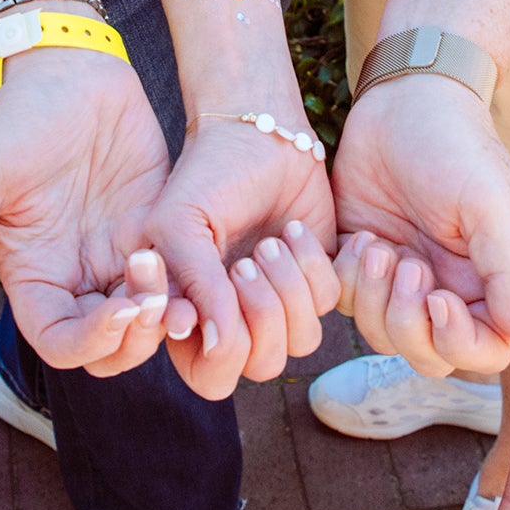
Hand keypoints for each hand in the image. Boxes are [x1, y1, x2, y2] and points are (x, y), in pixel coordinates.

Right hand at [0, 46, 176, 375]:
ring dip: (168, 315)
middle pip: (111, 349)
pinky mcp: (157, 227)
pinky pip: (181, 274)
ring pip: (152, 321)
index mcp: (34, 279)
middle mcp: (78, 277)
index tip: (121, 311)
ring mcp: (119, 254)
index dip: (91, 342)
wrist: (69, 65)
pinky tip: (198, 263)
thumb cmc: (13, 121)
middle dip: (136, 337)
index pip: (61, 344)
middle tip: (153, 292)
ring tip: (175, 275)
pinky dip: (192, 282)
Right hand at [149, 105, 339, 398]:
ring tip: (271, 243)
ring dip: (288, 288)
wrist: (255, 134)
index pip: (209, 375)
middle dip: (260, 313)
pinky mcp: (317, 282)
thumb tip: (217, 345)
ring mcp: (280, 304)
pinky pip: (329, 302)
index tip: (217, 287)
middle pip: (260, 365)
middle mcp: (236, 320)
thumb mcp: (181, 226)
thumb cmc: (207, 177)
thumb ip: (195, 287)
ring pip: (301, 343)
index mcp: (192, 316)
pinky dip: (312, 263)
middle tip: (247, 261)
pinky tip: (294, 229)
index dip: (219, 348)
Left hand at [329, 78, 509, 374]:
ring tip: (376, 244)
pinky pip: (339, 300)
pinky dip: (341, 279)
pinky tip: (355, 239)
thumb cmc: (456, 143)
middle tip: (403, 263)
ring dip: (371, 298)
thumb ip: (508, 270)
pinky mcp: (354, 259)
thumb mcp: (489, 202)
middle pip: (426, 353)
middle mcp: (442, 288)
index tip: (437, 298)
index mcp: (484, 282)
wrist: (404, 96)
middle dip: (407, 321)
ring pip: (378, 333)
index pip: (483, 351)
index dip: (458, 342)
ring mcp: (396, 277)